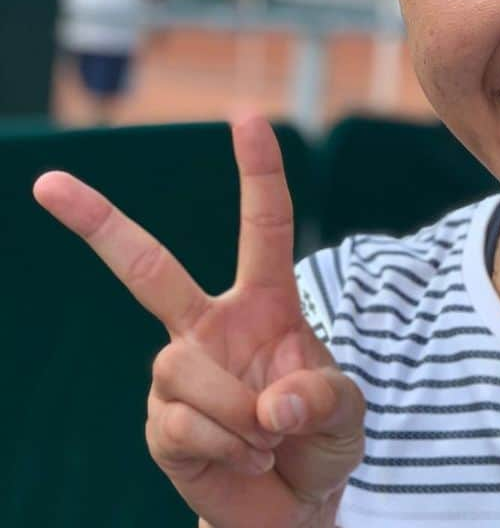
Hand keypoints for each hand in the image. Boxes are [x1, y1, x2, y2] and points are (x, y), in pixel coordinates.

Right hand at [33, 116, 364, 527]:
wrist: (291, 505)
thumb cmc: (320, 441)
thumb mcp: (346, 414)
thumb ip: (324, 398)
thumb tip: (272, 401)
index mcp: (266, 301)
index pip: (264, 225)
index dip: (258, 170)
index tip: (247, 116)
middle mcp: (211, 325)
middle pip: (147, 267)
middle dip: (99, 224)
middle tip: (48, 182)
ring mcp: (179, 370)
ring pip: (183, 368)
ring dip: (237, 414)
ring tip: (266, 439)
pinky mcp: (159, 422)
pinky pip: (181, 424)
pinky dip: (224, 448)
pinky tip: (242, 457)